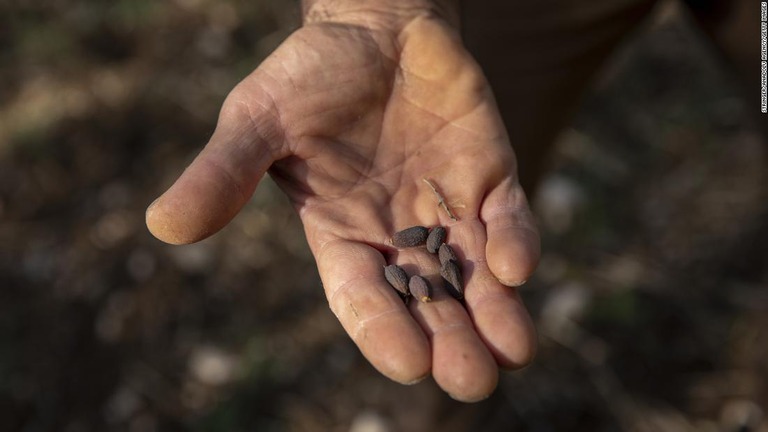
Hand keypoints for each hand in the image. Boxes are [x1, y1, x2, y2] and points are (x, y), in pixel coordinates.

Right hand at [146, 5, 538, 401]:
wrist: (372, 28)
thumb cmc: (308, 75)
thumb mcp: (257, 120)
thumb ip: (222, 173)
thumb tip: (163, 227)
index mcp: (342, 235)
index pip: (362, 297)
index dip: (382, 330)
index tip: (408, 365)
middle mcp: (399, 234)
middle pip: (427, 303)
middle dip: (450, 342)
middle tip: (470, 382)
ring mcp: (448, 208)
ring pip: (476, 276)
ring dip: (495, 313)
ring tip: (512, 352)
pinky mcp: (489, 176)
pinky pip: (508, 218)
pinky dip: (515, 242)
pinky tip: (516, 266)